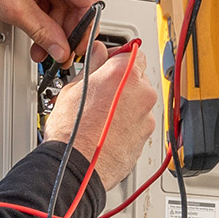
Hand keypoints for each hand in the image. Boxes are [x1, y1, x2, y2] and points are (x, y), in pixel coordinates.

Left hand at [0, 0, 100, 63]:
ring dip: (53, 24)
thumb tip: (62, 49)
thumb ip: (44, 33)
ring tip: (40, 44)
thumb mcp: (15, 10)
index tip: (77, 47)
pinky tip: (37, 26)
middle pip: (76, 0)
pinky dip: (46, 10)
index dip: (84, 29)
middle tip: (56, 52)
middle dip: (64, 30)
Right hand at [43, 43, 157, 189]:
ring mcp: (146, 117)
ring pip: (138, 102)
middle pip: (137, 78)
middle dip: (121, 82)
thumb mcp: (73, 87)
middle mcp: (141, 93)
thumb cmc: (72, 131)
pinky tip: (106, 131)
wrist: (78, 167)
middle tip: (99, 92)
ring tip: (100, 116)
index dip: (118, 56)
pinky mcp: (146, 137)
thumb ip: (92, 65)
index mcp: (123, 73)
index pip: (133, 51)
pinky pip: (138, 123)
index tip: (108, 62)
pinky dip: (126, 124)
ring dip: (124, 105)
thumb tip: (98, 54)